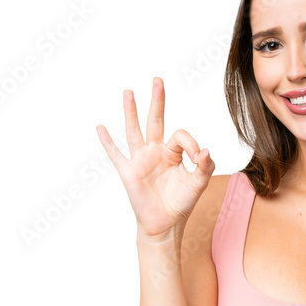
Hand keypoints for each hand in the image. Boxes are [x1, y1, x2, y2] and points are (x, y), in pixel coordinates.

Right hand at [95, 78, 213, 240]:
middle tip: (158, 80)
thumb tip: (204, 150)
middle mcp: (155, 152)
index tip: (196, 158)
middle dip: (157, 100)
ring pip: (134, 131)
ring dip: (131, 111)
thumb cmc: (182, 203)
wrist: (166, 224)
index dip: (190, 143)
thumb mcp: (199, 182)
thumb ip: (205, 165)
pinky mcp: (129, 172)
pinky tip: (100, 128)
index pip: (180, 135)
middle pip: (155, 120)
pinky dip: (107, 142)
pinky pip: (116, 155)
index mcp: (172, 152)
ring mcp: (140, 160)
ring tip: (128, 92)